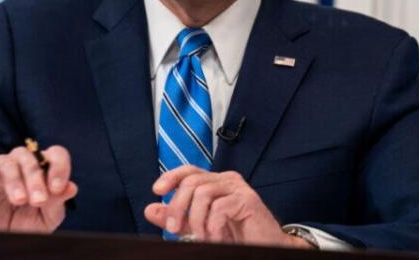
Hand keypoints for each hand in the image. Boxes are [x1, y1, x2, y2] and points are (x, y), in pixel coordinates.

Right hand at [0, 145, 77, 232]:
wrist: (0, 237)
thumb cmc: (26, 223)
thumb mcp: (46, 218)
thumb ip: (57, 202)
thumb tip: (71, 187)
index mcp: (44, 170)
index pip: (56, 155)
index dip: (59, 167)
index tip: (57, 189)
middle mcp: (23, 164)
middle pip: (31, 158)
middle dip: (36, 180)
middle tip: (38, 201)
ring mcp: (2, 168)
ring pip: (9, 162)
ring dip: (16, 180)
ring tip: (19, 200)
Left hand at [144, 166, 311, 247]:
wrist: (267, 247)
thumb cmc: (235, 236)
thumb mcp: (198, 226)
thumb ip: (176, 218)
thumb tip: (150, 209)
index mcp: (214, 182)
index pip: (188, 171)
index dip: (170, 177)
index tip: (156, 190)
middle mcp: (226, 180)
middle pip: (192, 181)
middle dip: (177, 206)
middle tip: (173, 229)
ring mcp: (238, 188)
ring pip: (203, 193)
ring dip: (196, 220)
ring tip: (202, 238)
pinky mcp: (248, 200)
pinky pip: (220, 208)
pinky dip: (213, 226)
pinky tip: (217, 237)